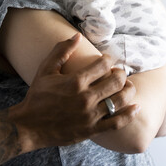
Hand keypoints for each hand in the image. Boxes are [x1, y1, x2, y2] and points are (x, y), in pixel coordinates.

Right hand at [9, 34, 139, 151]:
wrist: (29, 126)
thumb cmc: (37, 96)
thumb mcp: (46, 70)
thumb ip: (62, 50)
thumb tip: (78, 35)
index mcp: (75, 81)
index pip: (103, 64)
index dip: (109, 58)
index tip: (107, 59)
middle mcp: (85, 98)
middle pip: (116, 81)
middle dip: (121, 73)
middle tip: (118, 72)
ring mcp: (90, 115)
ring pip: (120, 100)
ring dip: (128, 90)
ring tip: (127, 85)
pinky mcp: (92, 130)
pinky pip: (117, 123)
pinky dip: (129, 114)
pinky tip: (136, 106)